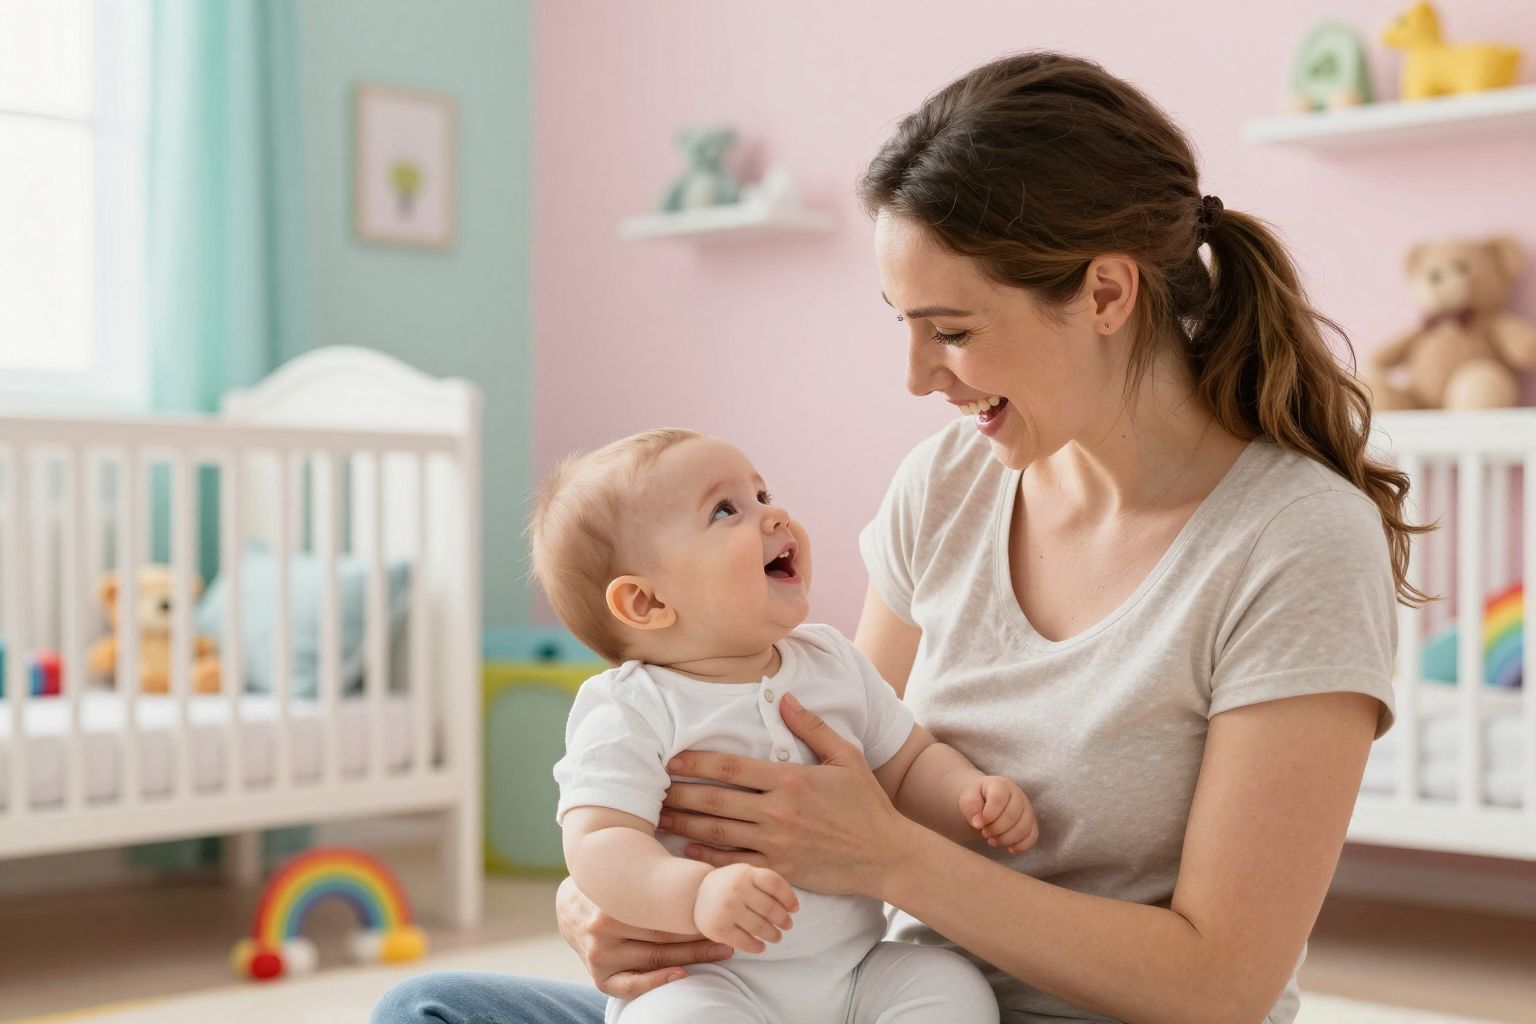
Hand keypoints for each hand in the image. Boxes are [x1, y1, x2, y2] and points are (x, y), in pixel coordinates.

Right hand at [555, 875, 734, 999]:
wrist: (569, 906)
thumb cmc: (608, 886)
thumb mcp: (624, 874)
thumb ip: (651, 875)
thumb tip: (700, 868)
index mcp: (610, 901)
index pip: (661, 910)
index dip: (694, 912)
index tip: (722, 911)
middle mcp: (602, 929)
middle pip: (662, 936)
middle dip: (699, 935)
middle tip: (730, 933)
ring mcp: (600, 956)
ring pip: (655, 958)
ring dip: (693, 956)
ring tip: (722, 950)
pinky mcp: (599, 977)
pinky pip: (631, 986)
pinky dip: (657, 982)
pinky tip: (683, 975)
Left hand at [659, 692, 913, 896]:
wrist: (887, 854)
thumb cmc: (867, 804)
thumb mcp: (845, 756)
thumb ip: (812, 726)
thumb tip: (784, 697)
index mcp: (790, 778)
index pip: (731, 768)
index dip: (696, 763)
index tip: (671, 760)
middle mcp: (778, 811)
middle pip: (716, 801)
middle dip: (680, 794)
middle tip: (653, 790)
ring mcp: (777, 843)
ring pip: (718, 832)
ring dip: (684, 823)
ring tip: (659, 817)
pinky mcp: (780, 870)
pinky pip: (734, 863)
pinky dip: (707, 857)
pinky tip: (687, 849)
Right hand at [692, 863, 798, 953]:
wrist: (694, 894)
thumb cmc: (729, 884)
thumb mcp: (745, 874)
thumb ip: (766, 883)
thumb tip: (793, 906)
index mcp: (746, 873)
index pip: (775, 884)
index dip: (789, 898)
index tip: (795, 909)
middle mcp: (736, 890)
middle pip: (771, 908)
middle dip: (783, 920)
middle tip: (787, 925)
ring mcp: (727, 910)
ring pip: (760, 927)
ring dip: (773, 935)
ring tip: (777, 937)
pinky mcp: (719, 929)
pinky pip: (745, 942)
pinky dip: (756, 946)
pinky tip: (761, 946)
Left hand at [959, 775, 1038, 853]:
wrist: (985, 800)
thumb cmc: (976, 799)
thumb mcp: (967, 798)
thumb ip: (970, 807)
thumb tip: (977, 823)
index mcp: (1001, 785)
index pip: (998, 799)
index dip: (988, 815)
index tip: (977, 824)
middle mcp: (1018, 795)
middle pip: (1011, 816)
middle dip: (995, 829)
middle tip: (984, 832)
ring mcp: (1027, 809)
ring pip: (1023, 828)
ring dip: (1006, 839)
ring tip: (991, 840)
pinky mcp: (1032, 823)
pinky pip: (1033, 836)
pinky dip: (1021, 846)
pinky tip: (1009, 849)